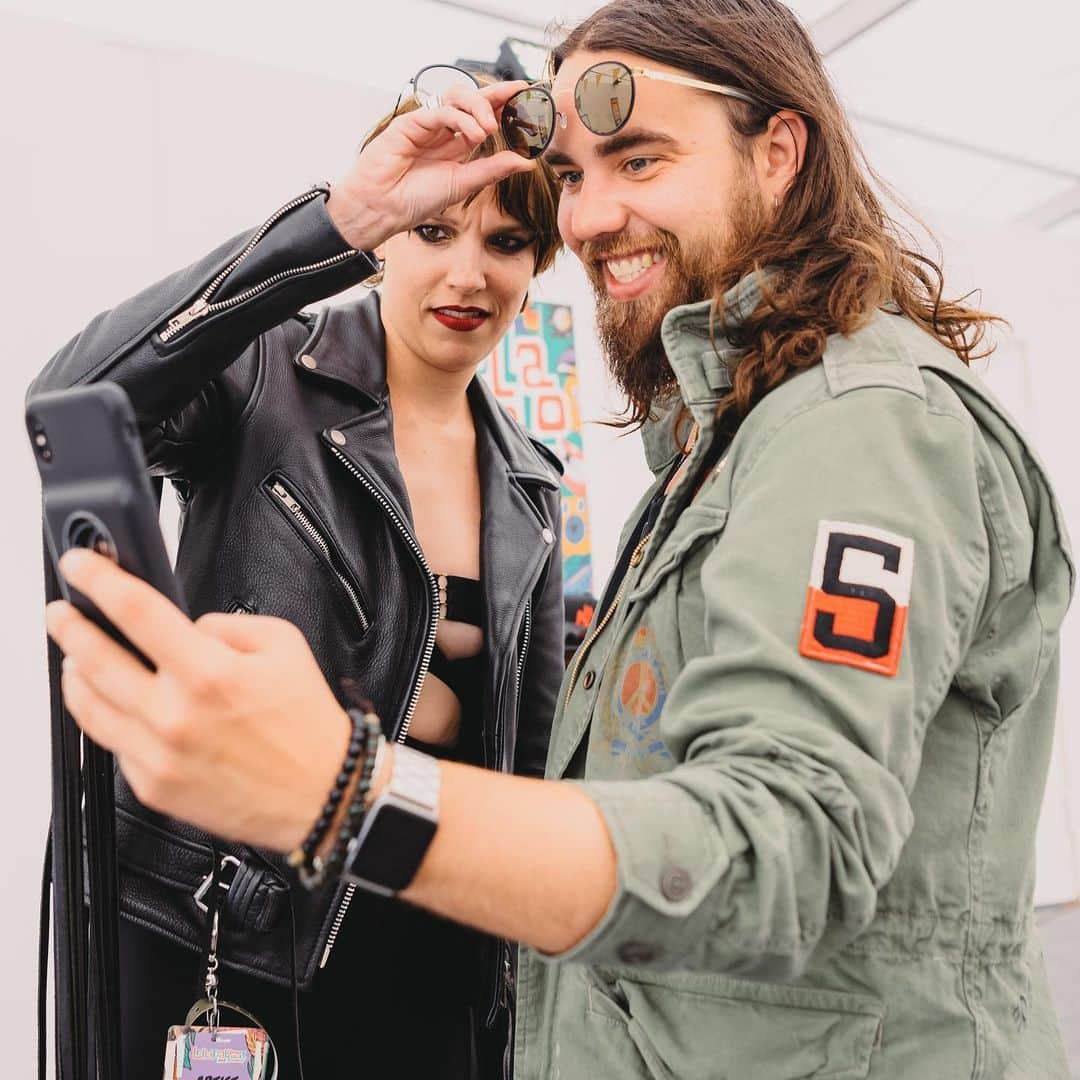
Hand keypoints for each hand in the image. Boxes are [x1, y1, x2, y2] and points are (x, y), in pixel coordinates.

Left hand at [45, 549, 349, 851]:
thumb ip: (226, 625)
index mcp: (210, 672)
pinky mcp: (153, 787)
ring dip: (74, 673)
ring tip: (76, 657)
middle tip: (62, 613)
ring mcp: (158, 755)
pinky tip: (113, 703)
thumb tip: (187, 627)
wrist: (323, 793)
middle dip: (69, 627)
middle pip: (93, 659)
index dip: (99, 581)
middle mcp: (176, 715)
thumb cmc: (307, 724)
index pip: (136, 612)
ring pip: (88, 706)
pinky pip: (111, 744)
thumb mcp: (284, 645)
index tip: (81, 566)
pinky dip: (106, 716)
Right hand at [326, 80, 536, 251]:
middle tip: (516, 101)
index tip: (526, 95)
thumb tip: (527, 162)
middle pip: (472, 100)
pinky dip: (460, 118)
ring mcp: (427, 125)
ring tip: (489, 128)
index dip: (504, 104)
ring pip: (457, 97)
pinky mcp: (410, 123)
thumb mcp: (463, 184)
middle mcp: (443, 132)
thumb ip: (493, 170)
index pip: (484, 117)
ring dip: (478, 107)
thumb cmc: (415, 200)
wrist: (382, 208)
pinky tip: (473, 134)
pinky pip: (439, 110)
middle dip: (496, 96)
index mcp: (457, 146)